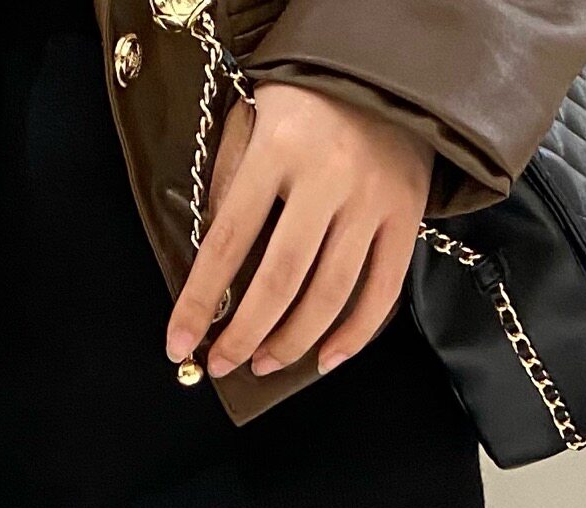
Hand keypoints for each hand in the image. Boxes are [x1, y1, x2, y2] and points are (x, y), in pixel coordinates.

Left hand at [168, 85, 430, 381]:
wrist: (385, 67)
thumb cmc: (307, 99)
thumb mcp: (252, 119)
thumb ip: (229, 184)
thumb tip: (213, 270)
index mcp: (277, 147)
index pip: (227, 241)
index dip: (200, 300)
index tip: (180, 343)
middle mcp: (327, 175)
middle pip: (280, 280)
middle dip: (246, 334)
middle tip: (226, 363)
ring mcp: (370, 199)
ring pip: (329, 295)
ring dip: (293, 342)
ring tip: (266, 362)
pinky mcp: (405, 215)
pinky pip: (382, 291)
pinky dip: (354, 335)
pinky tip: (325, 358)